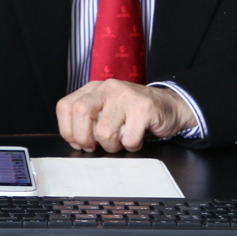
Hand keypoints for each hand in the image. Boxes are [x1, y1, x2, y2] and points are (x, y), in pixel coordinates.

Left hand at [56, 80, 197, 152]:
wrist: (170, 106)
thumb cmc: (135, 113)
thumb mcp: (107, 109)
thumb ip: (90, 119)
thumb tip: (74, 139)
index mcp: (95, 88)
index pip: (66, 106)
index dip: (67, 129)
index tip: (76, 142)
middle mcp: (108, 88)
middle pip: (80, 112)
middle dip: (83, 138)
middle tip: (94, 147)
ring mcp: (126, 96)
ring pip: (104, 131)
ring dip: (111, 146)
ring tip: (120, 142)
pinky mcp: (144, 108)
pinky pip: (128, 139)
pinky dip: (131, 146)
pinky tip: (136, 139)